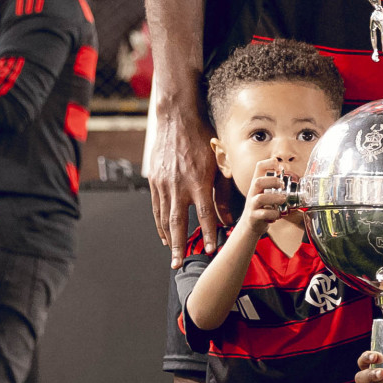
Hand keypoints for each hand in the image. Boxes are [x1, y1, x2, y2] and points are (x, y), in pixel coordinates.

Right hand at [148, 89, 221, 267]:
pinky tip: (163, 235)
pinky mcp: (155, 180)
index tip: (211, 248)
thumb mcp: (218, 164)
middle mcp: (179, 185)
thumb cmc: (202, 139)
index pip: (204, 214)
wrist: (177, 119)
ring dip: (168, 238)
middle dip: (179, 246)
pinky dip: (159, 223)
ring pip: (164, 217)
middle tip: (179, 264)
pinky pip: (156, 207)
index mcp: (198, 181)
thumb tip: (228, 217)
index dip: (208, 233)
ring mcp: (164, 184)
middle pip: (178, 223)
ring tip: (172, 255)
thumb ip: (222, 192)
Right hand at [240, 158, 291, 239]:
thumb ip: (274, 185)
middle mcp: (253, 192)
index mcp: (257, 184)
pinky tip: (278, 214)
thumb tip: (290, 175)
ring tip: (283, 200)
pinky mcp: (254, 216)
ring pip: (260, 198)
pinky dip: (274, 214)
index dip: (269, 163)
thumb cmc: (261, 207)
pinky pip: (263, 214)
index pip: (259, 167)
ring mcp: (252, 205)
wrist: (250, 225)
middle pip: (258, 182)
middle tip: (282, 185)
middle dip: (272, 181)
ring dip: (274, 198)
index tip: (280, 167)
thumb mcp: (265, 193)